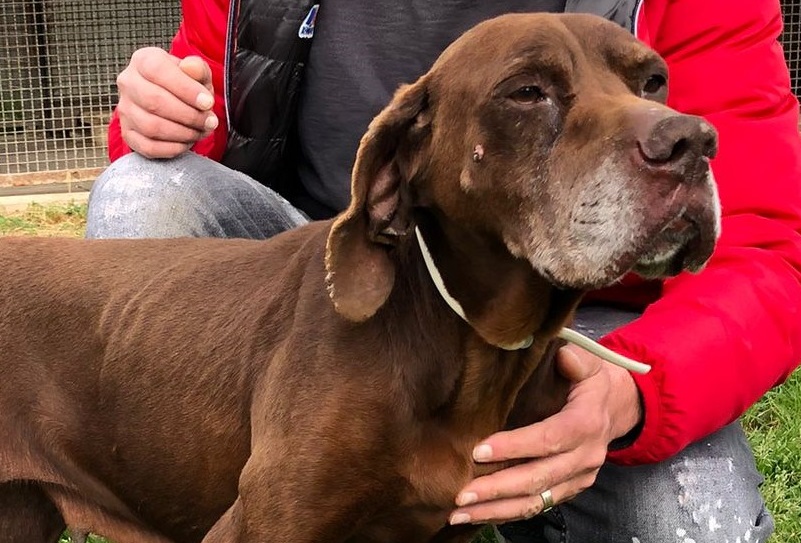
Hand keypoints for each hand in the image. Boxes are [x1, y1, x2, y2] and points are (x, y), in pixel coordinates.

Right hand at [115, 47, 217, 158]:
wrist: (175, 102)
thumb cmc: (186, 85)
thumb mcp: (197, 73)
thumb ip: (198, 68)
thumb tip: (191, 67)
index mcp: (143, 60)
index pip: (158, 71)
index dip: (186, 89)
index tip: (208, 102)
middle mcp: (128, 83)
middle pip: (154, 101)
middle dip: (189, 115)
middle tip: (210, 122)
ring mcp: (125, 110)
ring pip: (151, 126)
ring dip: (183, 133)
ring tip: (200, 131)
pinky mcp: (128, 134)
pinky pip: (148, 147)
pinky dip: (172, 148)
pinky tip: (187, 142)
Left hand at [449, 344, 641, 524]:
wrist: (617, 407)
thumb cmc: (592, 381)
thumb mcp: (591, 363)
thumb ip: (578, 359)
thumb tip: (565, 356)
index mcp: (586, 423)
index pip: (548, 438)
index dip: (514, 447)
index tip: (479, 451)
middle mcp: (585, 456)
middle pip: (538, 478)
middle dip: (497, 489)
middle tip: (461, 494)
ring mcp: (579, 477)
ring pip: (536, 500)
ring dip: (497, 509)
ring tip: (460, 514)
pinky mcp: (570, 489)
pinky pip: (538, 506)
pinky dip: (508, 513)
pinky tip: (479, 514)